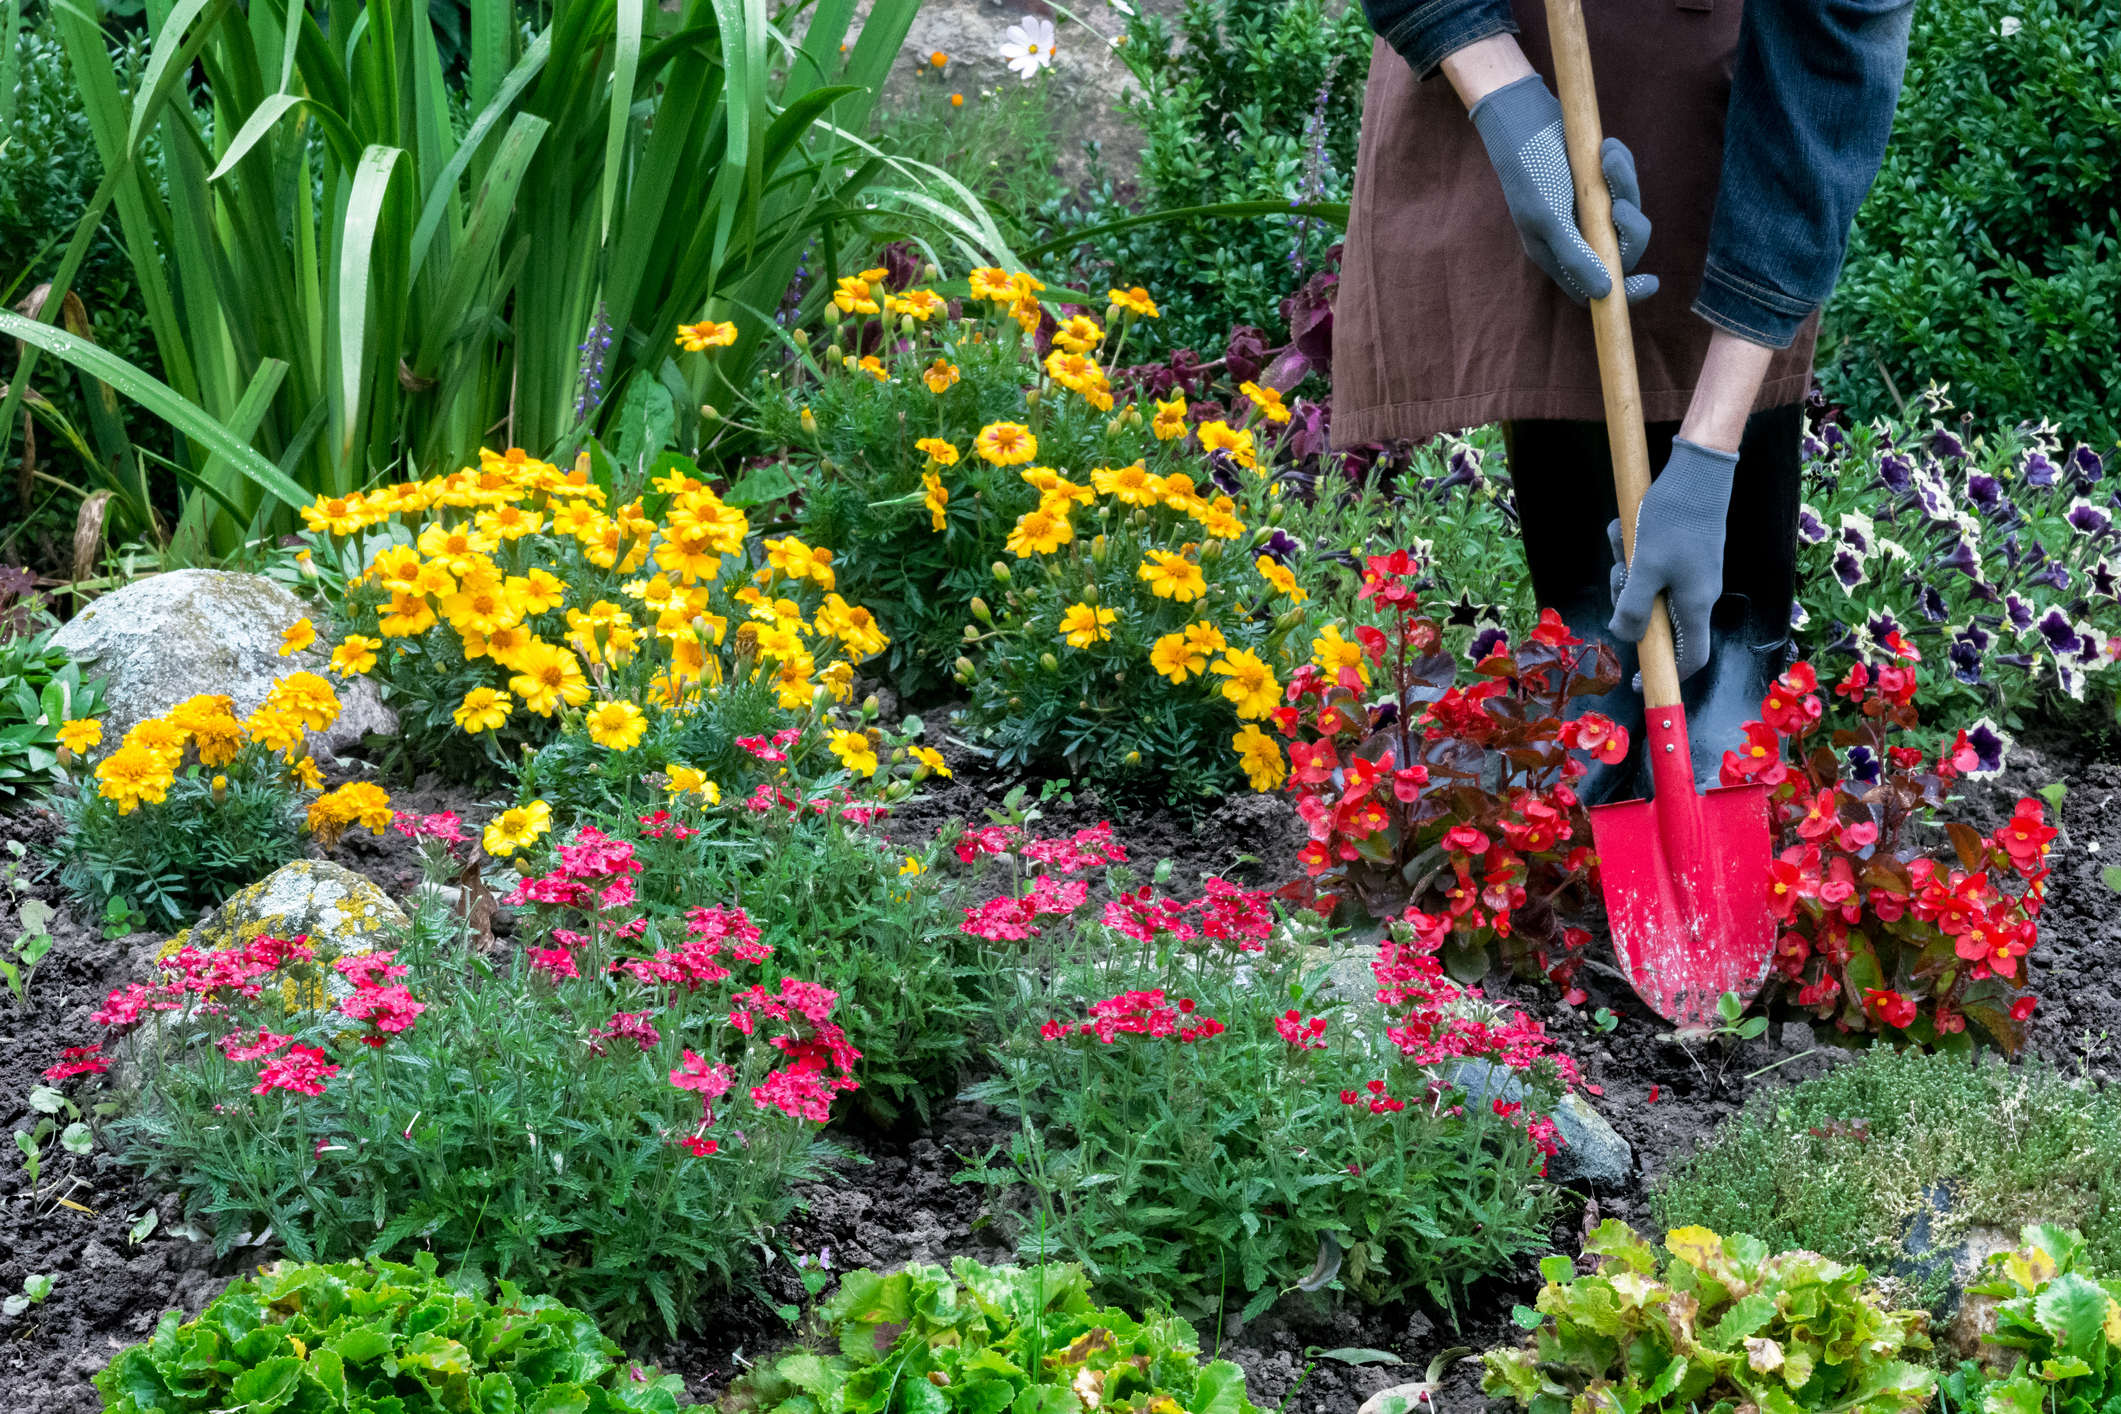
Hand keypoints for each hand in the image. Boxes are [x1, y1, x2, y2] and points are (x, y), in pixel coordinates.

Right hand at [1469, 75, 1657, 305]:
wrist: (1523, 119)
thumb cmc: (1529, 171)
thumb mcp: (1549, 219)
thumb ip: (1576, 257)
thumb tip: (1606, 293)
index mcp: (1558, 253)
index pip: (1595, 288)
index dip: (1624, 291)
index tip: (1651, 282)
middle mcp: (1575, 235)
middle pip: (1620, 250)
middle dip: (1629, 230)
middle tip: (1621, 208)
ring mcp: (1588, 208)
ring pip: (1627, 211)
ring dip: (1625, 184)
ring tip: (1609, 158)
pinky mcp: (1597, 181)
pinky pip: (1624, 182)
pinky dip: (1621, 165)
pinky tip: (1607, 147)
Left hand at [1607, 438, 1740, 679]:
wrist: (1699, 471)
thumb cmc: (1673, 520)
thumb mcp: (1644, 568)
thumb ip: (1632, 608)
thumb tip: (1624, 636)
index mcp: (1694, 605)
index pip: (1689, 657)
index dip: (1665, 674)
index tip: (1637, 682)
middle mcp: (1697, 593)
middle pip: (1657, 619)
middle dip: (1629, 601)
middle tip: (1619, 577)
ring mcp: (1691, 571)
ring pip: (1648, 586)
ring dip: (1627, 568)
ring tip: (1622, 540)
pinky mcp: (1682, 552)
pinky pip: (1649, 561)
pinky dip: (1632, 549)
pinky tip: (1625, 529)